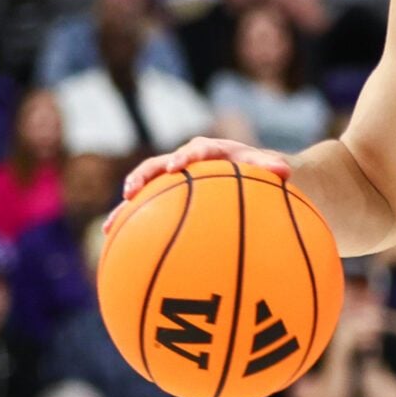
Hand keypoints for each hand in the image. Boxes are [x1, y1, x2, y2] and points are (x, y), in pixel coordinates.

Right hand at [110, 137, 290, 227]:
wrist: (259, 174)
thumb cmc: (265, 172)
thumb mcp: (272, 168)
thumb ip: (273, 167)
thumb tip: (284, 170)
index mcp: (211, 152)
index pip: (197, 152)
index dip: (186, 157)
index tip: (177, 167)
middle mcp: (187, 162)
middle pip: (158, 167)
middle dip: (143, 178)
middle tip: (131, 191)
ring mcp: (175, 181)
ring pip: (146, 190)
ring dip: (129, 206)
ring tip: (111, 225)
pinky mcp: (171, 197)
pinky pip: (149, 210)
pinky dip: (134, 224)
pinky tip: (115, 244)